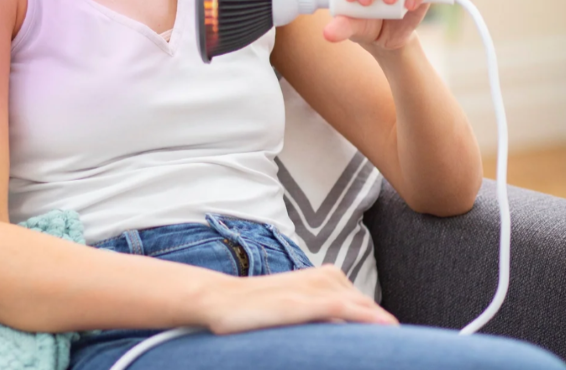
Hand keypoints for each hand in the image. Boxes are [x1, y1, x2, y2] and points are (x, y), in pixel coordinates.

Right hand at [199, 263, 398, 333]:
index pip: (364, 305)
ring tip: (402, 347)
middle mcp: (322, 278)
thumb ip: (321, 316)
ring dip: (381, 326)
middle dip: (386, 330)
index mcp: (324, 277)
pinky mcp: (300, 302)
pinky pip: (340, 307)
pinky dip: (364, 317)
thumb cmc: (256, 310)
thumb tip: (344, 337)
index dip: (382, 327)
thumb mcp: (294, 309)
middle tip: (412, 355)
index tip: (401, 349)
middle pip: (367, 306)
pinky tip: (384, 329)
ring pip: (360, 306)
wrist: (220, 301)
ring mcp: (311, 288)